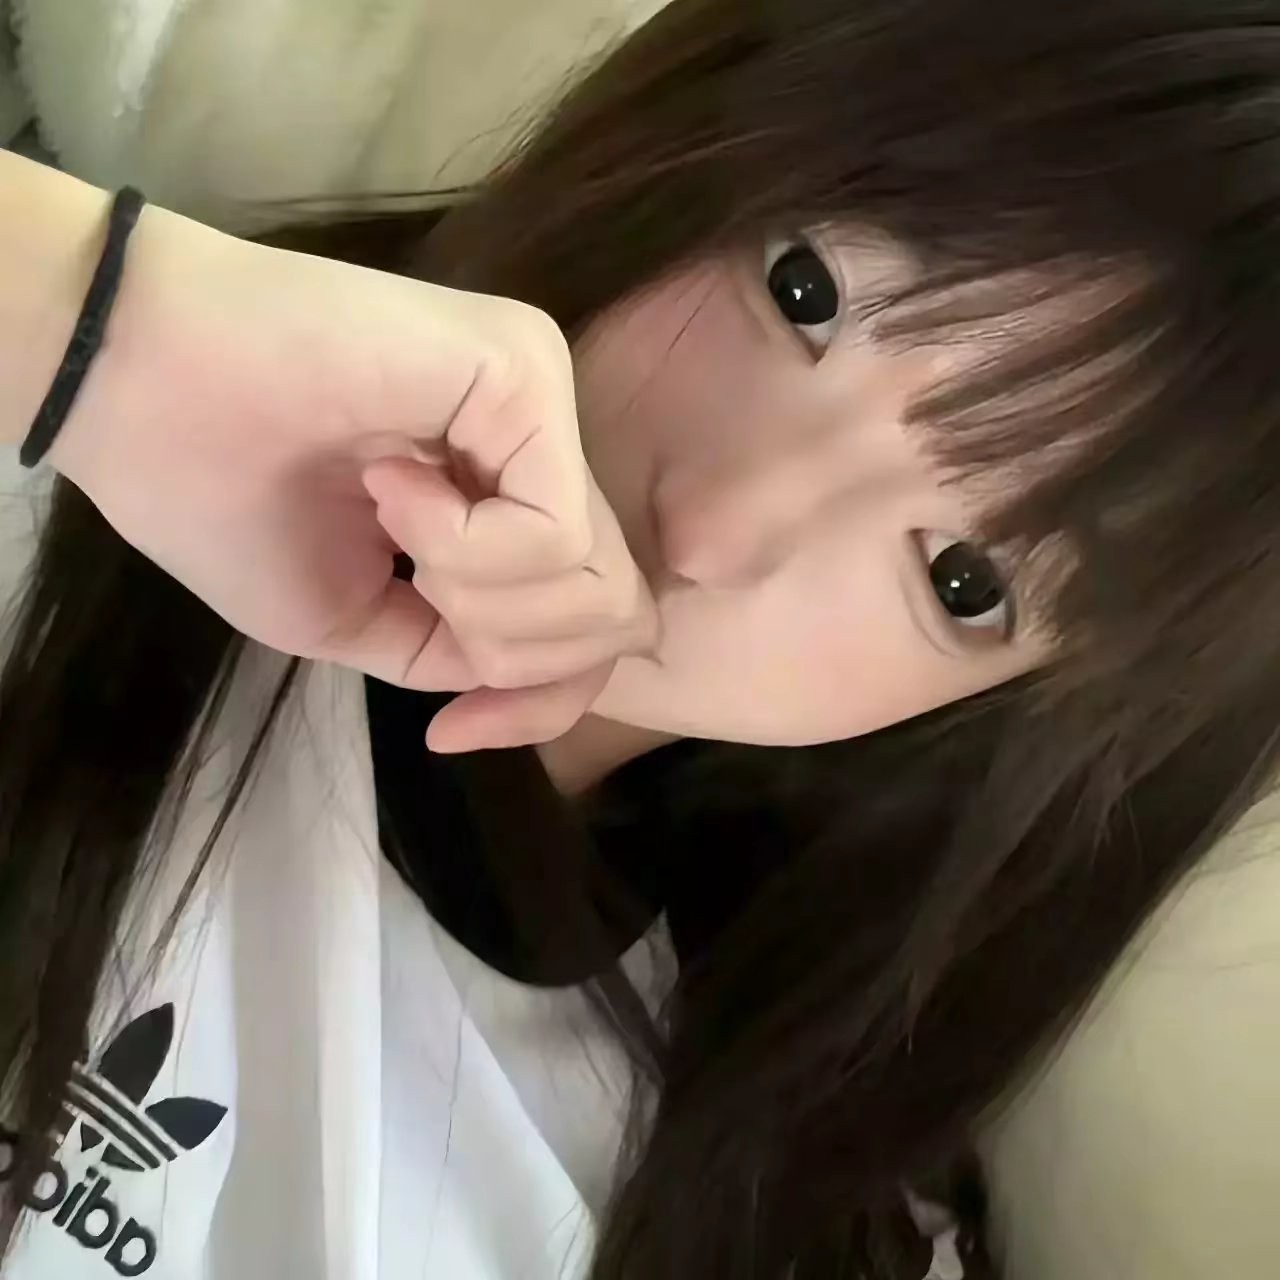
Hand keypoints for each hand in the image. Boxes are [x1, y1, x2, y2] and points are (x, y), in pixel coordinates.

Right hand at [51, 202, 655, 748]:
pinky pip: (554, 531)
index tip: (450, 733)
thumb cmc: (222, 496)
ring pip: (595, 583)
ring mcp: (545, 401)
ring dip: (477, 596)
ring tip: (385, 516)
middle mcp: (547, 444)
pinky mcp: (527, 370)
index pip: (594, 624)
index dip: (542, 705)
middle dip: (512, 658)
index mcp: (510, 495)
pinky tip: (388, 486)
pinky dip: (463, 549)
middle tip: (412, 592)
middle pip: (612, 614)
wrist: (134, 386)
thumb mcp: (362, 618)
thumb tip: (552, 680)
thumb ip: (465, 650)